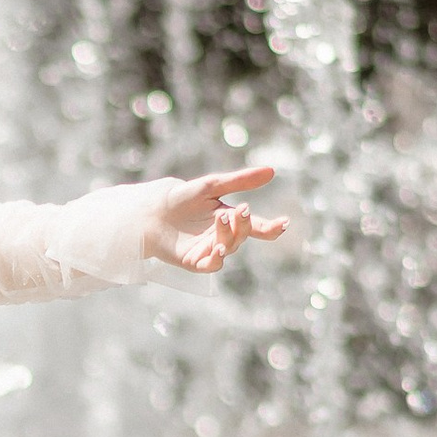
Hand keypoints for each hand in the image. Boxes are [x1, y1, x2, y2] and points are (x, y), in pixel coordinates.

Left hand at [144, 163, 285, 274]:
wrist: (151, 211)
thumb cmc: (181, 198)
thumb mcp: (212, 186)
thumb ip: (240, 181)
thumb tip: (272, 171)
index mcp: (230, 220)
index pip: (256, 226)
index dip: (272, 227)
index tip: (284, 222)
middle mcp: (223, 237)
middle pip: (243, 235)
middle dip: (245, 223)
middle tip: (241, 208)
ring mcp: (210, 251)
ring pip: (230, 247)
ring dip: (229, 234)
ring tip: (221, 218)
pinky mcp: (195, 262)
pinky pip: (212, 264)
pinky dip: (217, 257)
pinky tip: (218, 247)